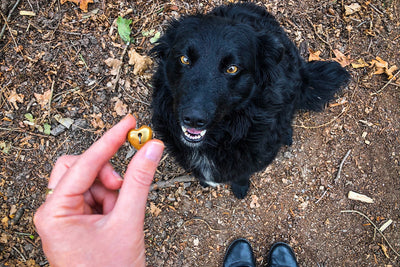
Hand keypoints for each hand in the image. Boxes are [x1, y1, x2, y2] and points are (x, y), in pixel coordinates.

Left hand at [34, 114, 163, 266]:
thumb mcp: (127, 221)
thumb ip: (140, 180)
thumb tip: (150, 149)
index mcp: (55, 212)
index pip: (84, 163)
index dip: (109, 140)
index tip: (127, 123)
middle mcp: (54, 211)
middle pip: (80, 168)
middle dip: (105, 174)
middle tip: (121, 186)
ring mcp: (64, 215)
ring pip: (90, 180)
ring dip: (110, 191)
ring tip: (119, 213)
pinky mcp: (76, 219)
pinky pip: (94, 194)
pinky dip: (109, 199)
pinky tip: (115, 217)